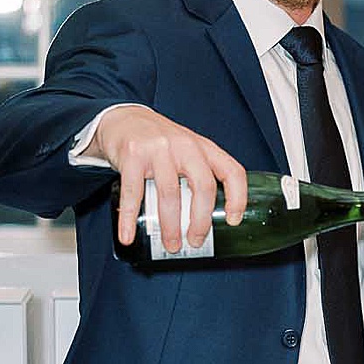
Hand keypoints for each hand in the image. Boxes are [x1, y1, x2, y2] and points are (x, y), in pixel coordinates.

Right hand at [93, 105, 247, 251]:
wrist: (124, 118)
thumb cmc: (160, 140)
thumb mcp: (188, 150)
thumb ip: (198, 174)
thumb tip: (205, 220)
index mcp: (204, 148)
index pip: (232, 171)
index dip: (238, 198)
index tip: (233, 220)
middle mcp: (185, 146)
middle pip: (203, 187)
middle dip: (201, 221)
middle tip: (196, 241)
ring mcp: (159, 150)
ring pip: (170, 194)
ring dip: (170, 226)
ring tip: (171, 244)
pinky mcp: (133, 155)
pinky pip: (133, 193)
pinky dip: (129, 219)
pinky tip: (128, 235)